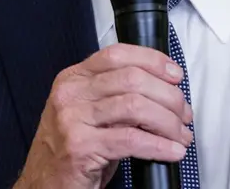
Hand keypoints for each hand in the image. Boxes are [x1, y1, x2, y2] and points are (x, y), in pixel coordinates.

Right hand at [15, 44, 193, 188]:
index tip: (175, 76)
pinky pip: (131, 140)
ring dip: (168, 123)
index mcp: (74, 78)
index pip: (118, 54)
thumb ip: (118, 95)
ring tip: (180, 136)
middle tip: (183, 115)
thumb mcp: (91, 113)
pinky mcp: (79, 147)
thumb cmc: (73, 150)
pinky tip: (171, 152)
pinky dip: (159, 146)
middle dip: (169, 97)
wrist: (45, 185)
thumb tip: (165, 90)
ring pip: (136, 107)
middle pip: (133, 79)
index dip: (153, 61)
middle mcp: (70, 94)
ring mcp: (72, 119)